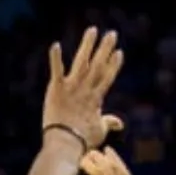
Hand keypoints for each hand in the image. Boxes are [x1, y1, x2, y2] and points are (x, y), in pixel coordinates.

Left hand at [44, 28, 123, 151]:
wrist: (65, 143)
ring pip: (82, 62)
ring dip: (87, 45)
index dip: (114, 64)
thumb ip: (109, 122)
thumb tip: (120, 123)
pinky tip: (56, 45)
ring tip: (92, 30)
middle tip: (111, 33)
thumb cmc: (83, 141)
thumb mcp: (100, 130)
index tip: (119, 52)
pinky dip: (56, 58)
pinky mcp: (56, 89)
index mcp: (96, 99)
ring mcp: (71, 87)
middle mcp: (86, 89)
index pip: (107, 77)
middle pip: (98, 65)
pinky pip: (56, 70)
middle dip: (105, 48)